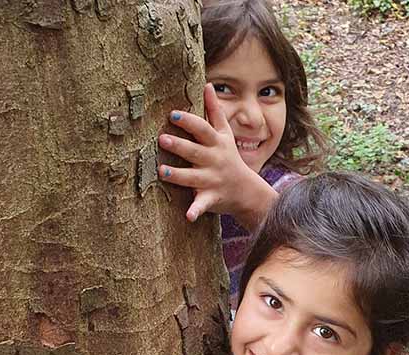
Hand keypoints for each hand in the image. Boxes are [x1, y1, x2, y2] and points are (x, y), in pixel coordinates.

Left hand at [159, 83, 275, 226]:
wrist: (246, 190)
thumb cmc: (229, 157)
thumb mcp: (225, 134)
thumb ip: (215, 110)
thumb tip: (207, 84)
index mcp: (215, 144)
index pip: (202, 129)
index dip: (188, 122)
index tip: (172, 115)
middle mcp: (213, 161)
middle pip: (194, 151)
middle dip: (179, 146)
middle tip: (162, 139)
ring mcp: (212, 180)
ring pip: (193, 178)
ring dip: (178, 176)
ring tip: (162, 171)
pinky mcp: (210, 198)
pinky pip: (202, 205)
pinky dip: (196, 211)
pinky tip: (188, 216)